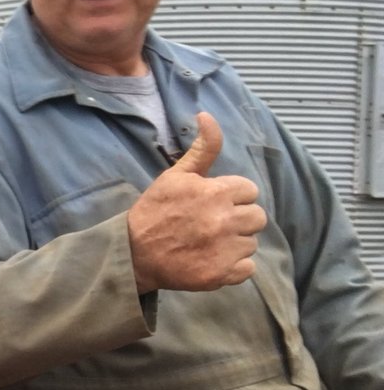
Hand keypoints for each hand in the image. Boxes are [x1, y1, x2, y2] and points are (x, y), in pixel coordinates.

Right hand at [128, 112, 266, 292]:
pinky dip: (233, 266)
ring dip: (234, 243)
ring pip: (251, 242)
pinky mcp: (222, 274)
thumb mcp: (175, 175)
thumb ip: (202, 148)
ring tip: (208, 242)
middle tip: (212, 224)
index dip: (232, 196)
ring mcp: (225, 249)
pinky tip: (212, 259)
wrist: (133, 253)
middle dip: (237, 219)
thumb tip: (207, 115)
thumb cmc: (154, 211)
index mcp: (216, 192)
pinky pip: (247, 268)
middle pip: (257, 217)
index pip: (249, 191)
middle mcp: (225, 220)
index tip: (212, 204)